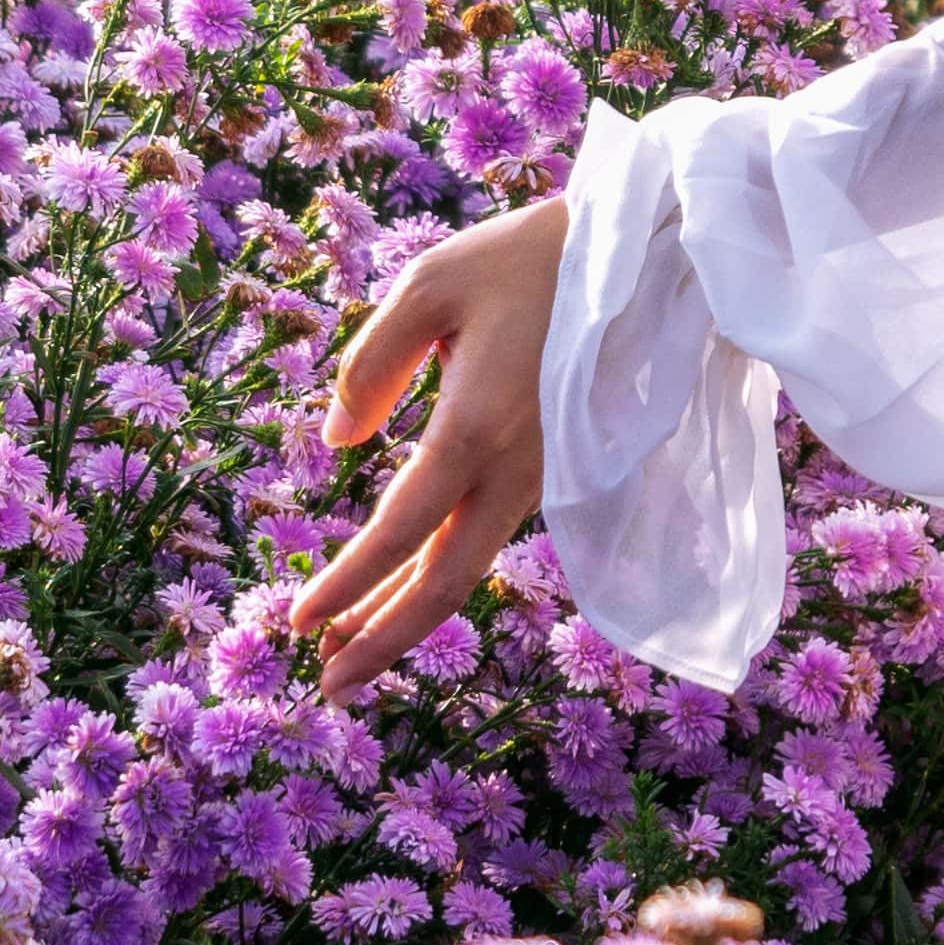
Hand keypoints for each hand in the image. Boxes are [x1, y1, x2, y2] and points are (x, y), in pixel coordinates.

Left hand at [289, 192, 568, 697]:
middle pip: (445, 583)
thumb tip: (337, 443)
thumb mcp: (430, 284)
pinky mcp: (553, 472)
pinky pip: (488, 540)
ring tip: (347, 652)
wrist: (645, 257)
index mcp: (477, 424)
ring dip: (408, 617)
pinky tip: (402, 588)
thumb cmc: (523, 259)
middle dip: (383, 641)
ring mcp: (541, 477)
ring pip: (469, 570)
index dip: (349, 584)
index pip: (401, 529)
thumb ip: (371, 363)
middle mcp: (514, 468)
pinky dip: (440, 577)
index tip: (298, 624)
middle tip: (327, 687)